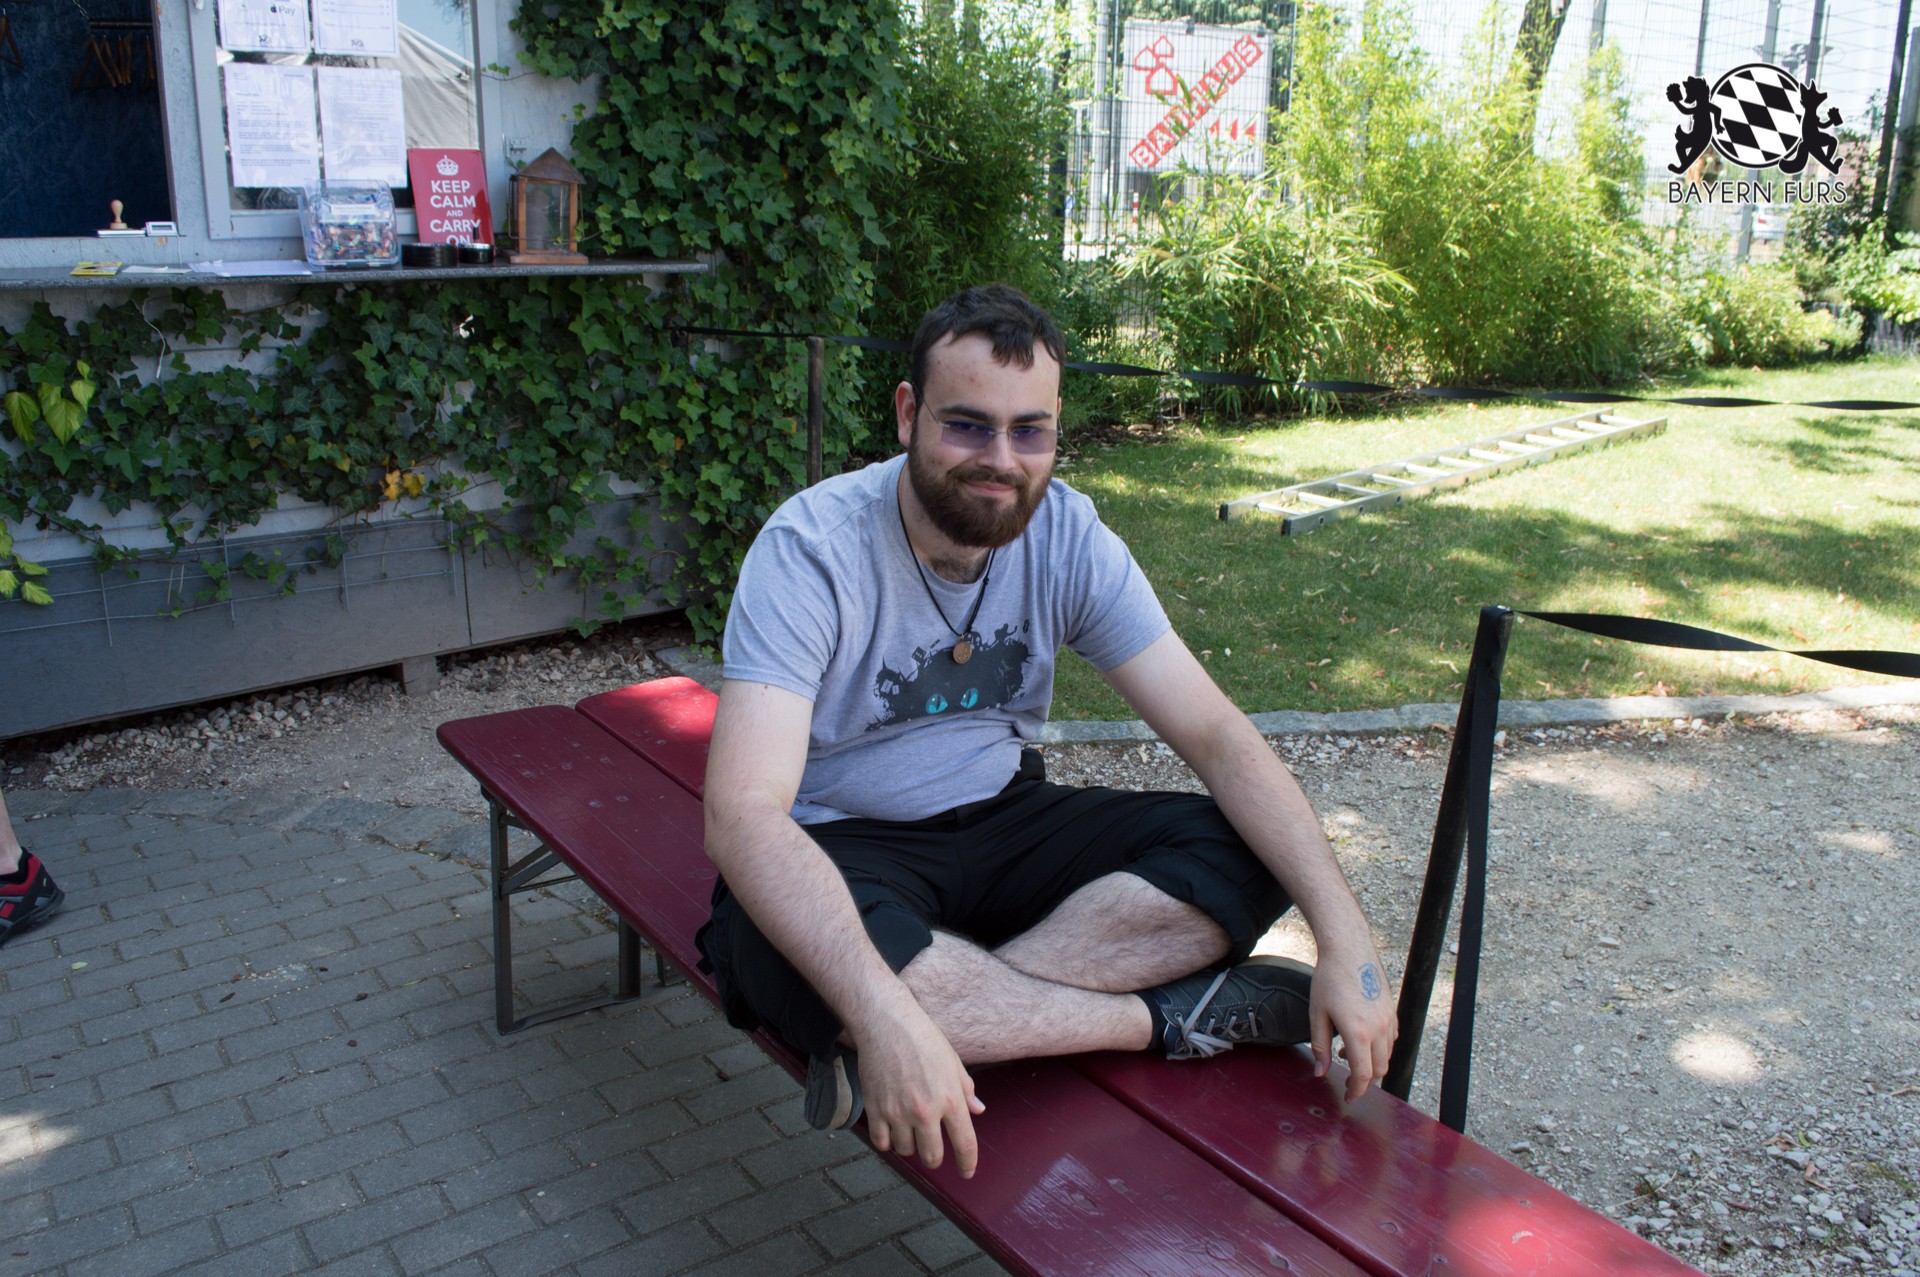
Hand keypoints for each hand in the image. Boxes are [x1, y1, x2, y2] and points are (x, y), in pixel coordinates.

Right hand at [853, 1002, 986, 1177]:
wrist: (887, 1024)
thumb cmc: (924, 1039)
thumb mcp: (953, 1062)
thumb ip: (966, 1090)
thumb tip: (978, 1110)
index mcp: (950, 1099)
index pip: (965, 1143)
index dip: (968, 1163)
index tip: (967, 1172)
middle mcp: (925, 1111)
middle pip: (932, 1156)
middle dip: (935, 1158)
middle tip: (933, 1150)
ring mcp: (898, 1112)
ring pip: (906, 1151)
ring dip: (910, 1146)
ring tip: (910, 1131)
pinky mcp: (876, 1109)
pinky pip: (882, 1143)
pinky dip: (887, 1142)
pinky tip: (891, 1131)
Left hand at [1307, 947, 1397, 1101]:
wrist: (1349, 949)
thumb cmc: (1329, 979)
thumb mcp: (1317, 1014)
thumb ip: (1319, 1046)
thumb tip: (1320, 1072)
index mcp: (1358, 1032)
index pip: (1363, 1075)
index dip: (1357, 1090)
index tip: (1349, 1096)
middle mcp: (1378, 1028)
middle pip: (1379, 1069)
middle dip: (1365, 1081)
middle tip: (1349, 1082)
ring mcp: (1388, 1018)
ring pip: (1387, 1055)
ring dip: (1372, 1063)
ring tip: (1348, 1055)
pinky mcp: (1391, 1010)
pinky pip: (1392, 1038)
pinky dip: (1380, 1047)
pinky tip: (1363, 1039)